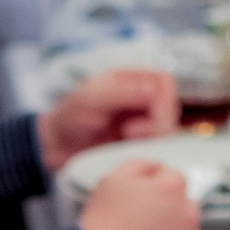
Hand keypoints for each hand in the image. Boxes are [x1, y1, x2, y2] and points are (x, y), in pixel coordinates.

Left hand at [36, 69, 179, 170]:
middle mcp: (143, 97)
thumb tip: (154, 90)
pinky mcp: (143, 142)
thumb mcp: (89, 99)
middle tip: (127, 134)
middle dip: (156, 126)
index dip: (161, 103)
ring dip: (150, 140)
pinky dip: (148, 151)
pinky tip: (127, 151)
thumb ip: (120, 91)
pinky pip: (160, 146)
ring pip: (169, 130)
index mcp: (132, 78)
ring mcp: (145, 120)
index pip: (165, 83)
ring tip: (123, 141)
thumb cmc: (69, 117)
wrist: (58, 147)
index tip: (136, 122)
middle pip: (172, 108)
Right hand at [78, 161, 199, 229]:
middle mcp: (187, 215)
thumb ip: (142, 165)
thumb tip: (157, 167)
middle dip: (169, 207)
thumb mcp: (114, 178)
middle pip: (185, 204)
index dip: (155, 185)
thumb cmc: (102, 223)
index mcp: (171, 189)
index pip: (174, 177)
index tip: (140, 198)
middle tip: (142, 220)